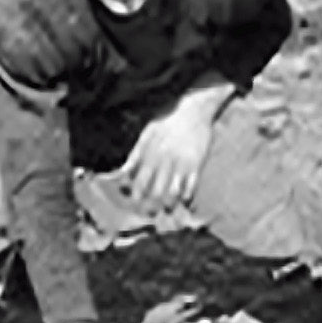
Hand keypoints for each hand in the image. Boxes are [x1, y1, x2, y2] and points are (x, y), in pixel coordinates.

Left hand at [115, 100, 215, 215]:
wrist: (194, 108)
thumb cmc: (168, 120)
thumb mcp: (148, 133)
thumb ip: (136, 154)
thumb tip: (124, 173)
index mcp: (150, 153)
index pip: (138, 181)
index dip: (134, 194)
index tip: (133, 202)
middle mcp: (164, 160)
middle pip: (154, 191)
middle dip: (149, 206)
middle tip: (148, 214)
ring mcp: (181, 162)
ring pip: (172, 192)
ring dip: (168, 204)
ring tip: (166, 209)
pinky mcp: (197, 163)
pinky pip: (191, 186)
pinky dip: (186, 196)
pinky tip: (184, 200)